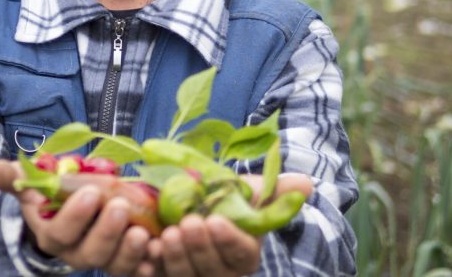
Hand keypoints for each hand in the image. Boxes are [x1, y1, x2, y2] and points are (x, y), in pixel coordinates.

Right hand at [0, 159, 155, 275]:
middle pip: (90, 253)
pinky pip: (137, 268)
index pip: (61, 232)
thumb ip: (15, 178)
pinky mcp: (126, 261)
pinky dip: (148, 262)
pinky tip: (159, 250)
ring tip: (145, 232)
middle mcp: (76, 254)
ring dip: (130, 251)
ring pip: (114, 264)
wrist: (77, 210)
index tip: (91, 192)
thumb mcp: (35, 184)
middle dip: (106, 231)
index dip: (75, 216)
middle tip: (119, 206)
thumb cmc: (56, 195)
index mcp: (53, 235)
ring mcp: (103, 259)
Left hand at [142, 173, 313, 276]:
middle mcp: (221, 273)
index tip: (215, 220)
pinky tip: (147, 249)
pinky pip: (159, 276)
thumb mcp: (249, 191)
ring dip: (176, 258)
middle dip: (200, 248)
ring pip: (186, 276)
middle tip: (188, 223)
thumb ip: (275, 190)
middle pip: (212, 270)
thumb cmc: (227, 201)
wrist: (192, 206)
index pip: (241, 253)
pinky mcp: (167, 274)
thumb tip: (304, 185)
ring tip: (167, 235)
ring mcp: (193, 276)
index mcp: (244, 255)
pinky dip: (153, 266)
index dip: (228, 240)